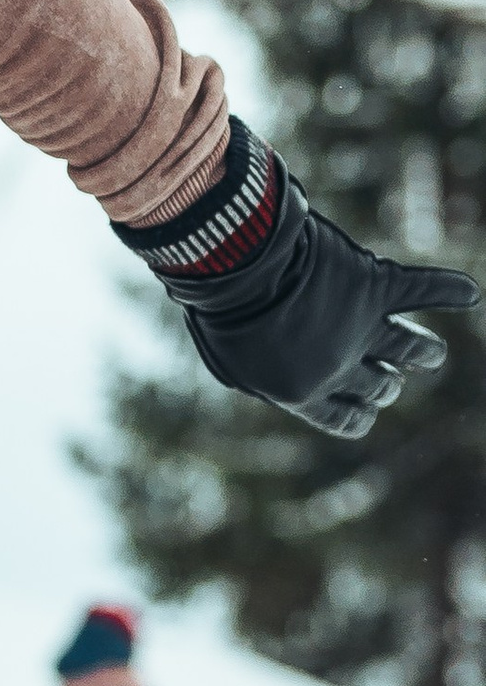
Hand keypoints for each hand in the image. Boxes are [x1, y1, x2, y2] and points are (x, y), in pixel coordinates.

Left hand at [174, 164, 473, 439]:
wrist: (237, 267)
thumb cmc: (224, 314)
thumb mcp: (232, 362)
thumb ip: (263, 378)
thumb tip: (282, 386)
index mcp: (304, 392)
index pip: (345, 417)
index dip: (360, 414)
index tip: (369, 411)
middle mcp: (339, 365)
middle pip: (380, 385)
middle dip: (386, 383)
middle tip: (389, 376)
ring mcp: (360, 326)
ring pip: (408, 348)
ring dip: (423, 352)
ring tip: (430, 353)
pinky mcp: (372, 285)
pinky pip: (421, 289)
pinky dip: (449, 289)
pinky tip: (469, 293)